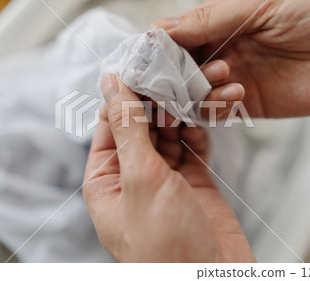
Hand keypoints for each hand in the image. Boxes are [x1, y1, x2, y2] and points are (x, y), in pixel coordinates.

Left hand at [83, 74, 254, 261]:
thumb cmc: (165, 245)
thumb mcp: (141, 178)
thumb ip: (128, 127)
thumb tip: (110, 83)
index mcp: (106, 177)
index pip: (110, 122)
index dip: (125, 92)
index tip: (143, 63)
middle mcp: (132, 175)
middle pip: (142, 124)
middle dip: (159, 99)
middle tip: (177, 72)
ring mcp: (164, 178)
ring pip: (169, 132)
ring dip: (182, 111)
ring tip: (196, 88)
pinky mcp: (193, 182)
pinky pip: (192, 146)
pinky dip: (198, 130)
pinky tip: (204, 115)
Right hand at [153, 0, 309, 116]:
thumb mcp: (263, 2)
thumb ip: (211, 18)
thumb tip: (161, 28)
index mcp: (224, 18)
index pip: (177, 33)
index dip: (160, 45)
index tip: (147, 56)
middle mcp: (225, 48)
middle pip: (179, 66)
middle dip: (173, 72)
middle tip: (175, 75)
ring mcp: (236, 76)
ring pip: (194, 91)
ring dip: (198, 88)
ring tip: (224, 76)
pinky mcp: (252, 103)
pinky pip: (219, 110)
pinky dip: (217, 106)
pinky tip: (236, 93)